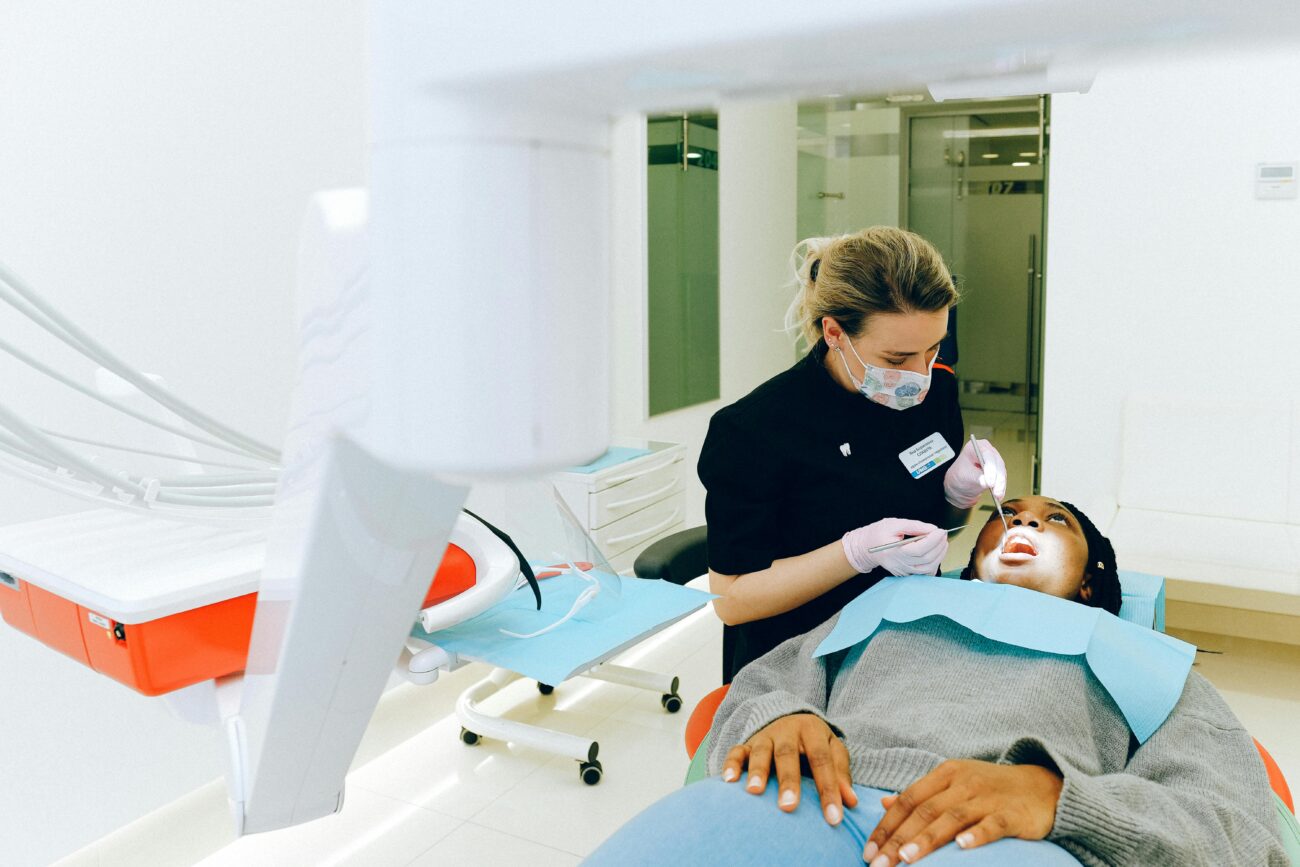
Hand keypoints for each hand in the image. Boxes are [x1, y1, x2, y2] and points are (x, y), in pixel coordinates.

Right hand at [720, 713, 858, 825]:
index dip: (828, 789)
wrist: (790, 717)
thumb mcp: (833, 749)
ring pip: (760, 752)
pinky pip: (736, 751)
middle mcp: (786, 730)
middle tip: (789, 807)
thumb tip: (850, 802)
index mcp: (812, 730)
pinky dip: (731, 764)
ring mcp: (765, 736)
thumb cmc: (815, 743)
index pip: (822, 760)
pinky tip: (728, 781)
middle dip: (788, 781)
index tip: (833, 817)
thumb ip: (841, 773)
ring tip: (754, 791)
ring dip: (757, 771)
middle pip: (787, 755)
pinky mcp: (747, 743)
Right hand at [842, 518, 947, 576]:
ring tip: (942, 543)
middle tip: (943, 534)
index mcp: (893, 551)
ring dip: (939, 556)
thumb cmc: (878, 533)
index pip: (918, 549)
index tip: (940, 530)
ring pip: (928, 569)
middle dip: (939, 546)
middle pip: (926, 559)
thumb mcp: (894, 523)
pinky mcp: (906, 574)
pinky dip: (934, 564)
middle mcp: (899, 564)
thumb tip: (932, 529)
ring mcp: (903, 571)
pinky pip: (924, 574)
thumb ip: (914, 526)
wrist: (865, 547)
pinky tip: (935, 554)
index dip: (933, 540)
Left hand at [862, 759, 1061, 865]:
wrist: (1043, 786)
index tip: (869, 851)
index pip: (908, 800)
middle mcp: (963, 783)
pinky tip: (962, 847)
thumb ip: (921, 795)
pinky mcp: (1012, 813)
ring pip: (952, 817)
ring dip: (927, 839)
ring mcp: (987, 797)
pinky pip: (992, 824)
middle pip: (924, 811)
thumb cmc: (990, 789)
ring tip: (906, 859)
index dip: (886, 826)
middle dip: (898, 839)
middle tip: (878, 865)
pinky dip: (977, 835)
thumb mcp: (953, 783)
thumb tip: (885, 804)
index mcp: (945, 774)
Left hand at [943, 438, 1007, 508]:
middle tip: (996, 490)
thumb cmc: (959, 477)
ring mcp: (993, 460)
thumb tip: (986, 482)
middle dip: (998, 478)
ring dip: (1001, 484)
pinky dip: (1001, 487)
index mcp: (975, 447)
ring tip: (997, 495)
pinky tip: (999, 496)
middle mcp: (986, 451)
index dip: (990, 467)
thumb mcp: (964, 477)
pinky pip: (1002, 478)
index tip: (990, 481)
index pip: (987, 454)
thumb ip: (976, 478)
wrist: (960, 485)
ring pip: (1001, 471)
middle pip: (997, 463)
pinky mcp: (997, 470)